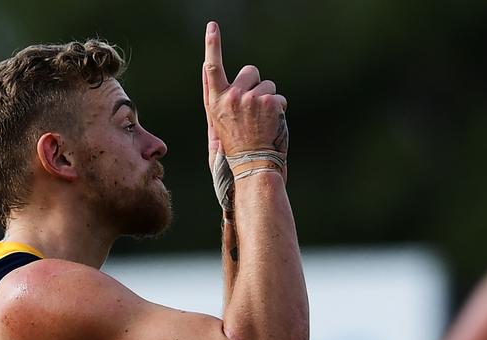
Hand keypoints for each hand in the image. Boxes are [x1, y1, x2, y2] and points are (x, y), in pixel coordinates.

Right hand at [202, 21, 288, 160]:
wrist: (253, 165)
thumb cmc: (236, 145)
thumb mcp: (217, 121)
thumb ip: (215, 94)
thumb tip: (206, 67)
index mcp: (216, 101)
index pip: (212, 68)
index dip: (212, 45)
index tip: (212, 27)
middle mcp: (231, 97)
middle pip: (250, 71)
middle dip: (256, 85)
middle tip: (254, 110)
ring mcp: (251, 99)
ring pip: (268, 86)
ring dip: (269, 101)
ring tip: (263, 123)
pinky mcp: (270, 102)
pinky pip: (280, 98)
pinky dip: (280, 111)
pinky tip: (272, 126)